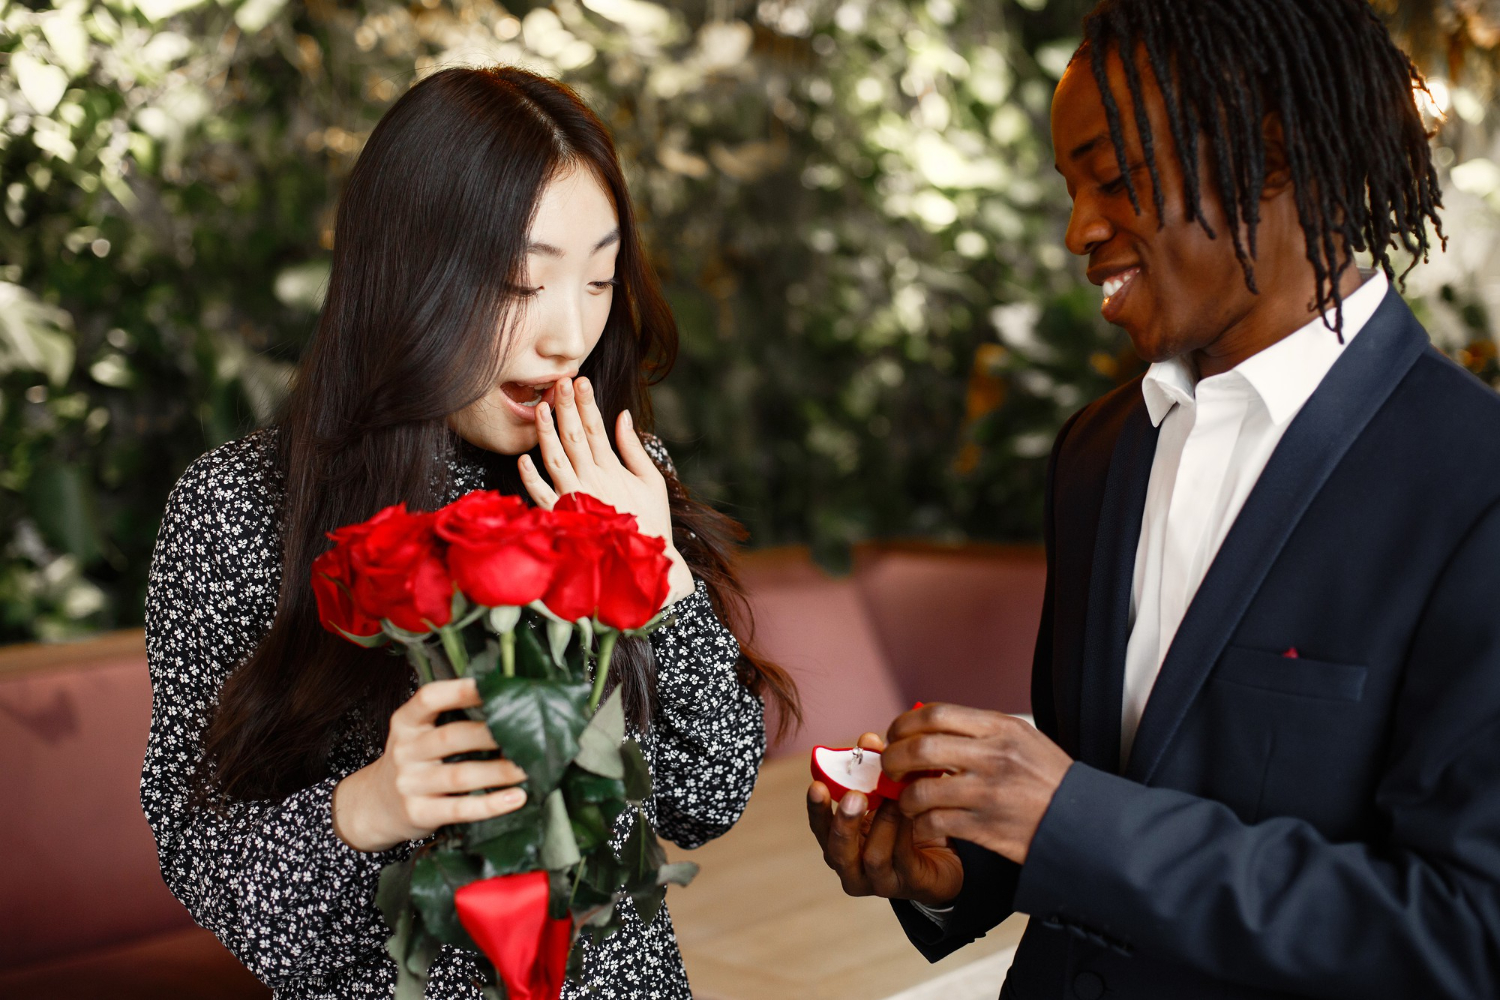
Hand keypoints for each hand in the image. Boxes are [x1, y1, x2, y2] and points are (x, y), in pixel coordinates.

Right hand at [332, 679, 527, 852]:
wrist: (376, 805)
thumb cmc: (412, 762)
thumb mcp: (417, 733)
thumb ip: (449, 717)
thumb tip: (505, 701)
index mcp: (406, 722)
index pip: (429, 698)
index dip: (460, 690)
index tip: (493, 686)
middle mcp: (405, 750)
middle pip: (451, 737)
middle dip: (492, 734)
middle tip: (527, 732)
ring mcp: (410, 783)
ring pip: (460, 775)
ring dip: (499, 771)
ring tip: (529, 767)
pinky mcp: (419, 813)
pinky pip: (460, 809)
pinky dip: (491, 804)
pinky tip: (516, 798)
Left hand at [518, 376, 693, 604]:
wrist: (643, 561)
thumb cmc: (650, 520)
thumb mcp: (652, 481)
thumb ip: (634, 449)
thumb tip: (622, 416)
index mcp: (613, 469)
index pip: (597, 428)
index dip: (587, 403)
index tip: (581, 380)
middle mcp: (592, 479)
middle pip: (574, 436)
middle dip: (566, 406)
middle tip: (559, 381)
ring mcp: (576, 497)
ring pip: (555, 458)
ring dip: (547, 432)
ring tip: (540, 407)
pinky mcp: (564, 517)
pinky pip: (542, 495)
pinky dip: (532, 478)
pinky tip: (523, 458)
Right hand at [807, 732, 964, 906]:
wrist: (942, 858)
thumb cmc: (904, 823)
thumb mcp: (885, 795)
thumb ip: (873, 770)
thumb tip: (868, 739)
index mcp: (839, 844)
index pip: (820, 827)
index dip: (817, 808)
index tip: (817, 784)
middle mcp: (853, 868)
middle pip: (837, 852)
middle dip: (844, 823)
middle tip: (854, 796)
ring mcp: (880, 882)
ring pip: (873, 857)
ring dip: (883, 822)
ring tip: (893, 797)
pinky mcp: (910, 885)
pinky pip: (904, 858)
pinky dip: (906, 832)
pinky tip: (912, 811)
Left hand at [882, 704, 1072, 864]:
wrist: (1082, 821)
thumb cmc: (1047, 778)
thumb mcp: (1022, 739)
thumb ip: (979, 730)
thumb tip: (927, 725)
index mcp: (999, 728)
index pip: (935, 714)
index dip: (904, 724)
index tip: (895, 735)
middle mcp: (993, 756)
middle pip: (920, 748)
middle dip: (893, 758)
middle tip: (890, 768)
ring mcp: (988, 793)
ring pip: (921, 790)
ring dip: (904, 797)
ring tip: (907, 800)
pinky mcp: (986, 827)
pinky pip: (935, 823)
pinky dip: (921, 824)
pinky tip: (923, 823)